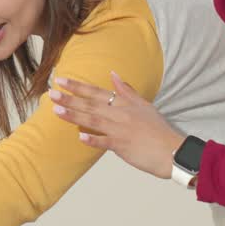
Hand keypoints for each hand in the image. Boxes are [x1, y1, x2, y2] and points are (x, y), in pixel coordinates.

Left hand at [50, 72, 184, 178]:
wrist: (173, 151)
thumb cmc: (158, 129)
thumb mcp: (144, 105)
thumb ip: (127, 91)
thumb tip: (113, 75)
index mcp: (124, 104)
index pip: (97, 92)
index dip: (78, 86)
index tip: (61, 81)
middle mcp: (120, 114)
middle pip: (91, 104)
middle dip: (70, 98)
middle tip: (52, 93)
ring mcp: (121, 130)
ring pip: (94, 120)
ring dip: (74, 115)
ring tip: (56, 111)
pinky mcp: (123, 147)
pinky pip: (105, 142)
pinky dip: (93, 139)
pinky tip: (80, 137)